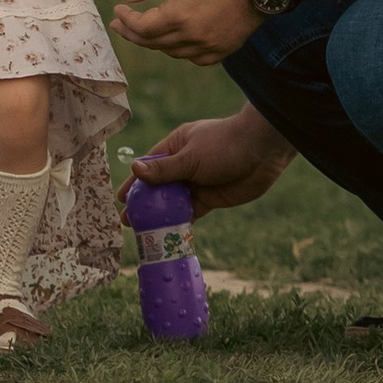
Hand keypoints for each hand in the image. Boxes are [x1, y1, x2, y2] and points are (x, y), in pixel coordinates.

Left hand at [112, 0, 260, 62]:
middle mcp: (193, 38)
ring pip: (172, 52)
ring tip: (143, 30)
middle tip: (120, 24)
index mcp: (180, 16)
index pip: (142, 28)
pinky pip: (193, 57)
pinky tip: (174, 40)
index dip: (126, 20)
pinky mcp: (223, 51)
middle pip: (153, 43)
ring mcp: (210, 47)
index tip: (117, 10)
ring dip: (154, 42)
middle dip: (133, 33)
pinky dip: (178, 50)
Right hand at [121, 108, 293, 219]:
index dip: (134, 182)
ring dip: (160, 217)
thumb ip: (165, 169)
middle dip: (144, 204)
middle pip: (159, 187)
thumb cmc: (224, 145)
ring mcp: (197, 183)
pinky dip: (179, 223)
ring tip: (144, 234)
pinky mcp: (210, 198)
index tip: (120, 199)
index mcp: (176, 146)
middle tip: (128, 223)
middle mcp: (184, 165)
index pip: (149, 165)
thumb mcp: (191, 157)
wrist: (262, 152)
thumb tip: (134, 169)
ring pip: (173, 202)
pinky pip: (190, 213)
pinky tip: (168, 236)